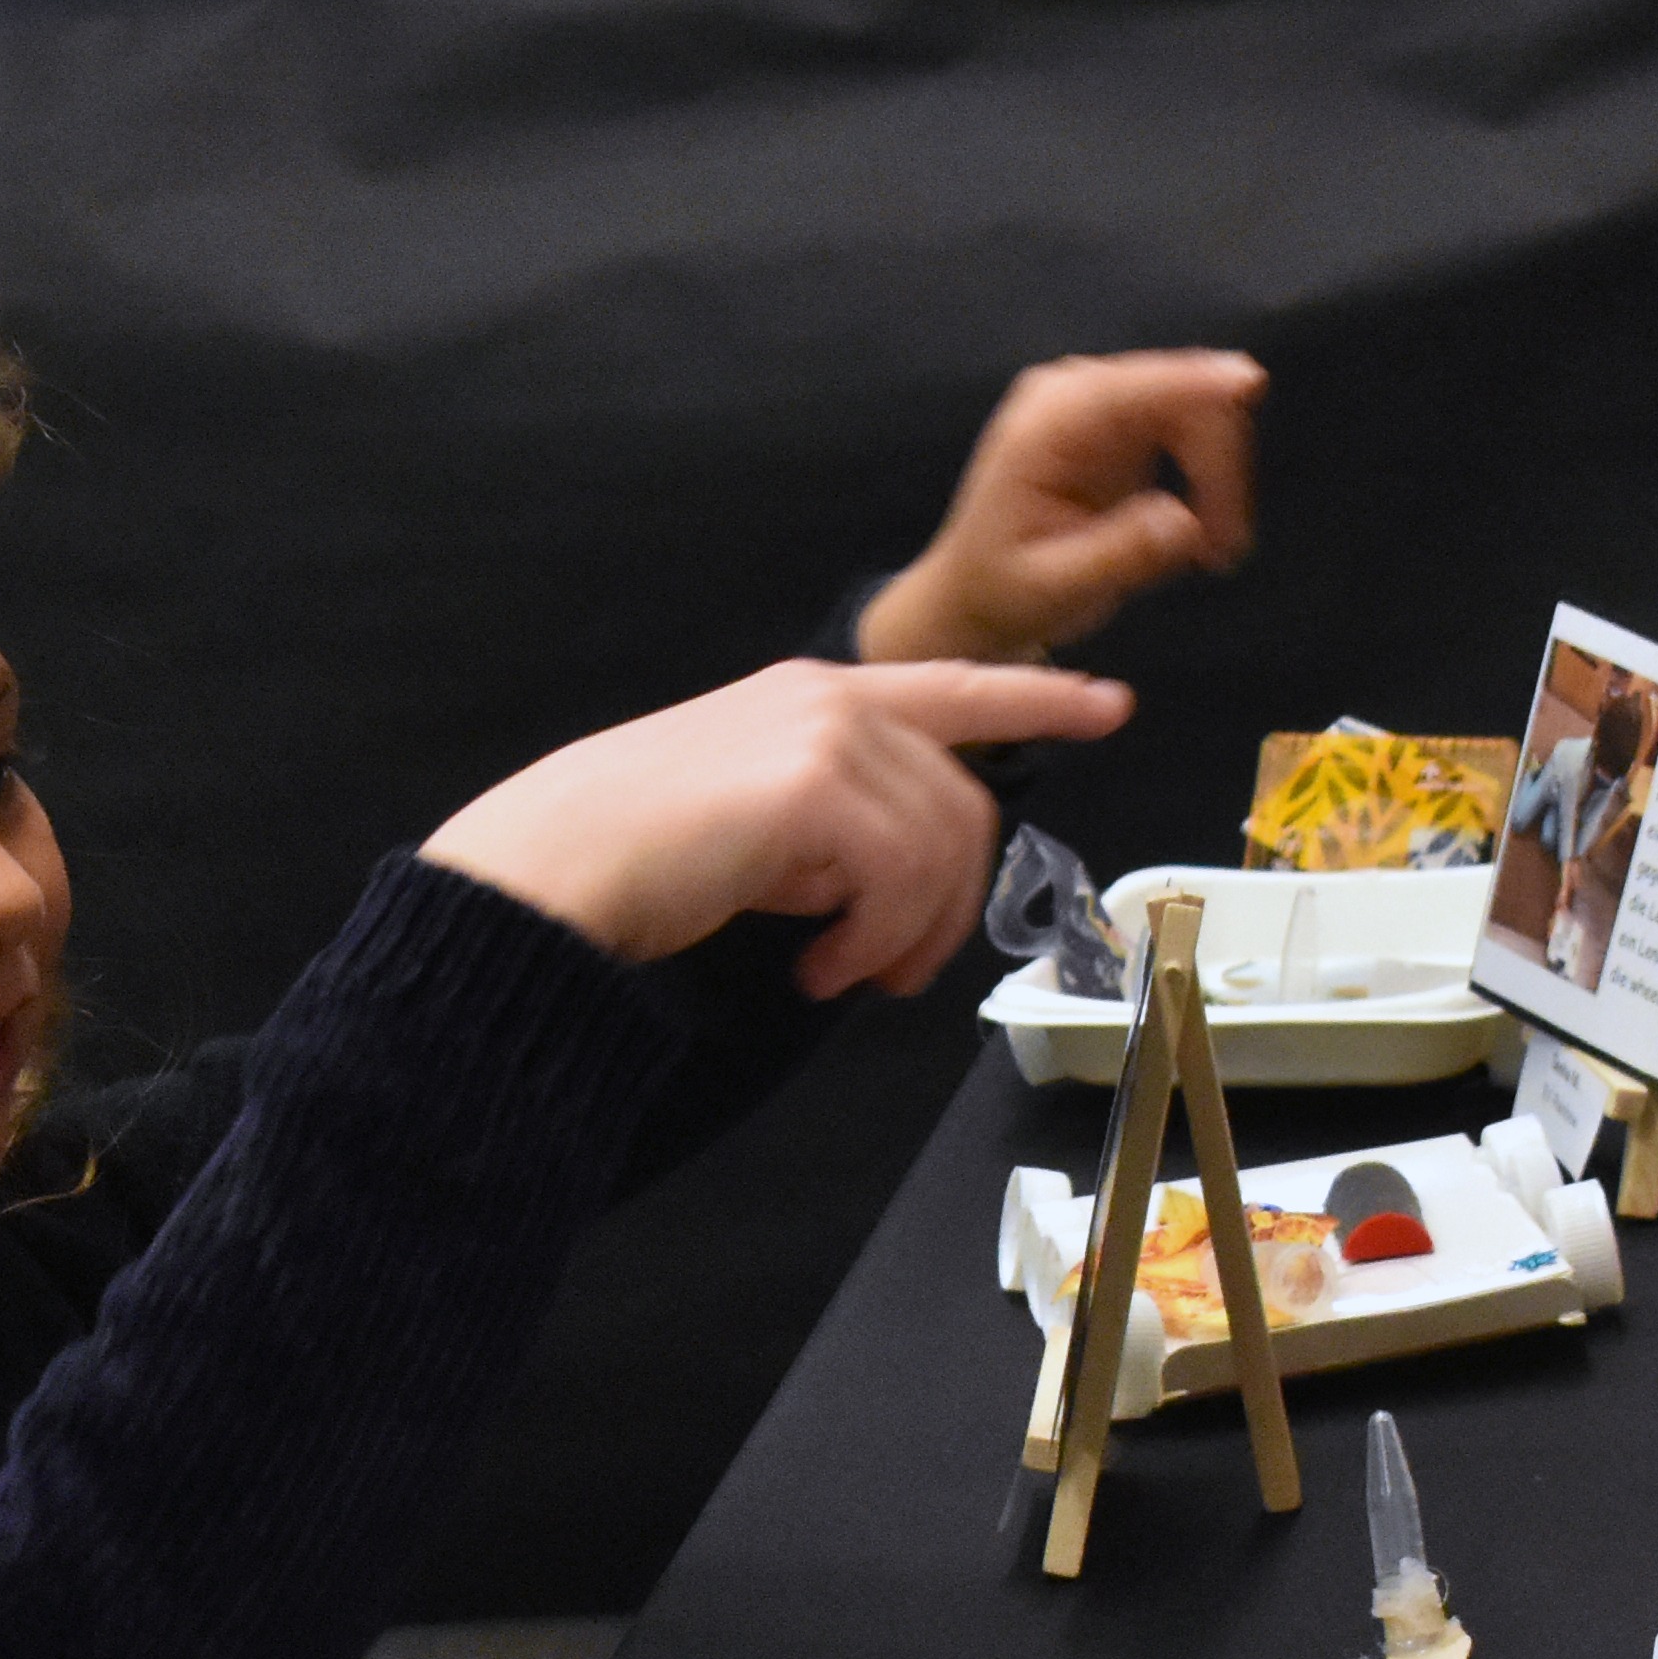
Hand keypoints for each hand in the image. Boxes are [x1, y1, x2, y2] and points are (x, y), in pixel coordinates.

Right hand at [421, 658, 1131, 997]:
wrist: (549, 868)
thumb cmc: (626, 857)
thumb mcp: (749, 821)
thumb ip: (827, 826)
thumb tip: (880, 892)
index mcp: (812, 696)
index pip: (954, 684)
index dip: (1039, 695)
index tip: (1108, 705)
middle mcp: (829, 699)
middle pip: (964, 801)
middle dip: (950, 902)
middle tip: (894, 974)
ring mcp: (824, 733)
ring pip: (941, 846)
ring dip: (903, 934)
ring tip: (841, 973)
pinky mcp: (814, 785)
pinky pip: (900, 879)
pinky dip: (873, 941)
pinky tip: (817, 966)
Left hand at [854, 350, 1264, 665]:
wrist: (978, 597)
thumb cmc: (1003, 595)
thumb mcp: (1053, 591)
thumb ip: (1116, 556)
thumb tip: (1183, 522)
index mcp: (1041, 427)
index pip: (1126, 388)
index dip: (1190, 381)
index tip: (1246, 383)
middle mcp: (1072, 399)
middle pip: (1177, 394)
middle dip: (1218, 464)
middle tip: (1226, 551)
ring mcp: (1101, 405)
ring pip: (1197, 410)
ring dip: (1222, 477)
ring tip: (1218, 555)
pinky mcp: (1125, 423)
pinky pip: (1193, 428)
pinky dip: (1212, 479)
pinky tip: (1203, 539)